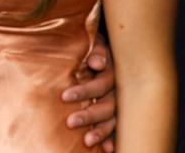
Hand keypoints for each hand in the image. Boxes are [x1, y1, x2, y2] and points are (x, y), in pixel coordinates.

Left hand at [62, 33, 116, 150]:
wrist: (116, 49)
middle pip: (106, 106)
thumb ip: (97, 51)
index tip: (64, 97)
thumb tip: (96, 63)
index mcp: (112, 73)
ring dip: (100, 131)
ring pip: (113, 120)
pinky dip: (112, 139)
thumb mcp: (97, 43)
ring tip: (87, 141)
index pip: (99, 85)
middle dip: (88, 115)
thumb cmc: (96, 47)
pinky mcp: (120, 114)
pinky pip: (119, 129)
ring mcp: (120, 104)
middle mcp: (118, 90)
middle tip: (70, 122)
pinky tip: (107, 149)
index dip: (83, 91)